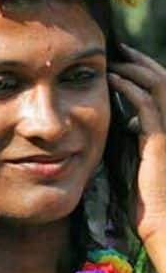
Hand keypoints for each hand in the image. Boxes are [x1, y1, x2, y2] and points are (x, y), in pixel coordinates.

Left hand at [108, 44, 165, 246]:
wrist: (162, 224)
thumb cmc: (148, 199)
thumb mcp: (140, 160)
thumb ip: (136, 139)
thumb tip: (123, 122)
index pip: (162, 91)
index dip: (145, 72)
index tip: (123, 60)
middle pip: (163, 81)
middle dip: (142, 62)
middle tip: (120, 49)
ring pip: (158, 87)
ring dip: (136, 69)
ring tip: (115, 58)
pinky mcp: (161, 141)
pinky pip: (147, 106)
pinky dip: (129, 88)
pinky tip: (112, 79)